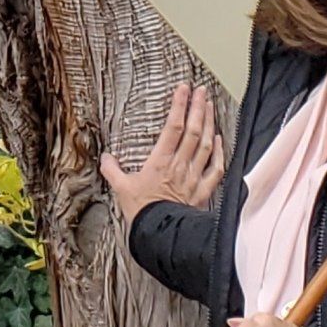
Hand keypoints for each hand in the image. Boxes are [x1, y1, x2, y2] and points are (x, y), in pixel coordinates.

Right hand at [100, 83, 224, 224]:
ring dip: (209, 124)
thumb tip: (106, 158)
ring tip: (209, 106)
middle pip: (193, 131)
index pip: (173, 127)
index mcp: (160, 162)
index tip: (183, 90)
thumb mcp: (121, 189)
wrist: (160, 236)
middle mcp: (180, 166)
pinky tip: (220, 140)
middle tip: (201, 91)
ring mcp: (193, 177)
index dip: (179, 106)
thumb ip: (113, 171)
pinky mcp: (202, 191)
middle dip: (198, 108)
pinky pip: (215, 168)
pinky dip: (220, 152)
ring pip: (206, 145)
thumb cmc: (142, 213)